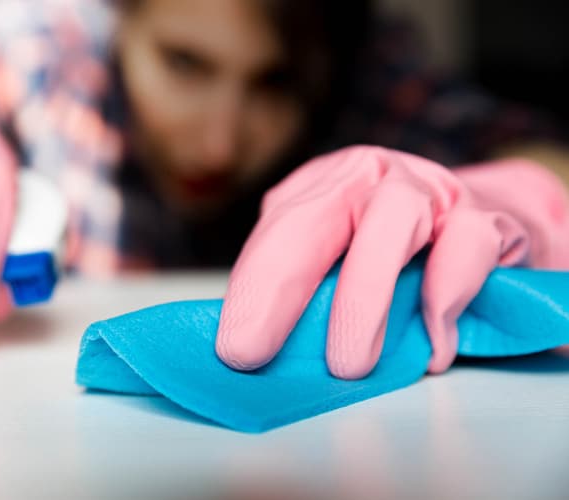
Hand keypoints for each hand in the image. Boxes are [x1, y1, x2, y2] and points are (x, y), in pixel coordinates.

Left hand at [216, 145, 568, 378]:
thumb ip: (308, 294)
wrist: (487, 229)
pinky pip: (466, 244)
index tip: (236, 348)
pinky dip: (445, 295)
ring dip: (363, 297)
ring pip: (392, 220)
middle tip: (255, 352)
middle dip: (279, 286)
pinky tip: (433, 344)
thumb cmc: (399, 259)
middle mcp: (371, 177)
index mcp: (325, 187)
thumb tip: (261, 353)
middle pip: (316, 217)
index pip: (279, 228)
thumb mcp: (341, 265)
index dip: (253, 286)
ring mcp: (431, 190)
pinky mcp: (487, 218)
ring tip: (349, 365)